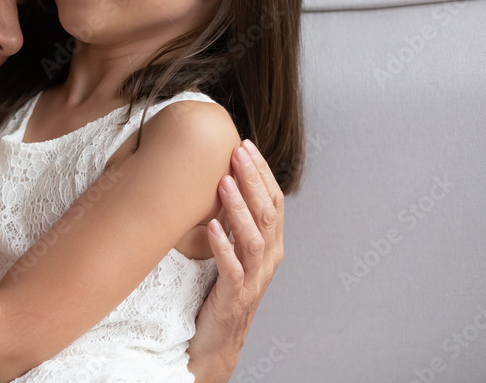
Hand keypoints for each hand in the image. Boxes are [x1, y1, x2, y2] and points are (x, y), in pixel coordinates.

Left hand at [187, 139, 283, 380]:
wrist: (216, 339)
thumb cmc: (222, 289)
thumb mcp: (233, 250)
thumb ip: (234, 222)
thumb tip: (221, 180)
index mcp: (271, 246)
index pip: (274, 202)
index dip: (262, 173)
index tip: (245, 145)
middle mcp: (268, 260)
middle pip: (268, 214)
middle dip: (253, 180)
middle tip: (237, 152)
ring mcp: (254, 279)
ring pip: (254, 239)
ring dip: (239, 208)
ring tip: (224, 182)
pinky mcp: (235, 297)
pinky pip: (233, 270)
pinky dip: (224, 247)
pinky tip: (212, 229)